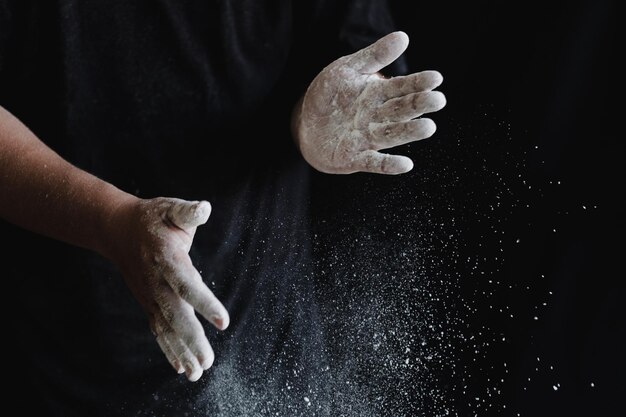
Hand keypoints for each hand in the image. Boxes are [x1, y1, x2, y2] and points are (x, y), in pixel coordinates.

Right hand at [107, 197, 228, 381]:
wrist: (117, 230)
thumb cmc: (153, 218)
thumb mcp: (171, 209)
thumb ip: (188, 212)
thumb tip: (205, 207)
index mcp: (167, 258)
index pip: (187, 283)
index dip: (204, 302)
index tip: (223, 322)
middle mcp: (157, 282)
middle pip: (175, 314)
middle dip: (192, 339)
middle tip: (208, 362)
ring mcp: (150, 295)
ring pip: (166, 328)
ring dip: (182, 351)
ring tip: (199, 373)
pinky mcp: (148, 303)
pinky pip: (159, 330)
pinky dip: (170, 350)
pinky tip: (184, 368)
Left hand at [294, 31, 445, 174]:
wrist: (306, 125)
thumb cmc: (330, 96)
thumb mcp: (347, 69)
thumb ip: (374, 56)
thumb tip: (403, 36)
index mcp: (378, 94)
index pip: (402, 87)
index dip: (419, 83)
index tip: (436, 78)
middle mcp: (378, 116)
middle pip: (402, 110)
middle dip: (420, 105)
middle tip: (438, 100)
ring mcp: (368, 138)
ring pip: (392, 135)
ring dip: (410, 132)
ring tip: (428, 128)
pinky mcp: (356, 158)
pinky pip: (375, 162)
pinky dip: (389, 165)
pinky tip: (405, 164)